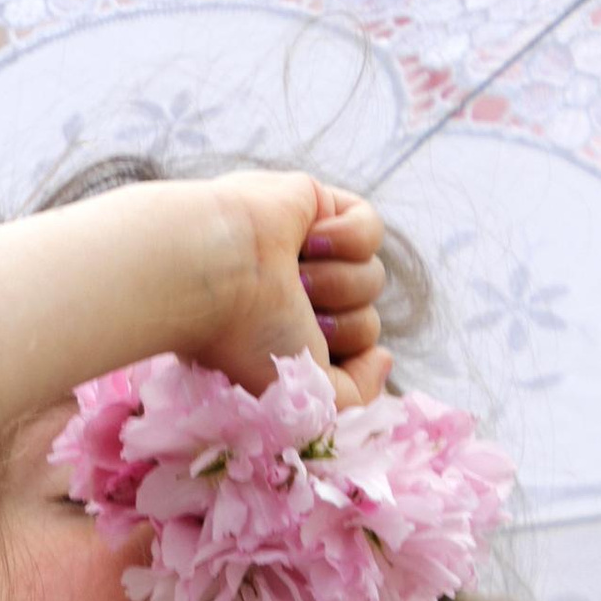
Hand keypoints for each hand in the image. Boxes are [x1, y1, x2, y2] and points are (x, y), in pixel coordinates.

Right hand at [200, 173, 391, 408]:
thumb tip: (384, 357)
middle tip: (291, 308)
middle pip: (364, 319)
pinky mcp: (313, 204)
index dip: (339, 358)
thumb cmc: (248, 337)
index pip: (348, 354)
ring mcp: (303, 251)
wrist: (215, 273)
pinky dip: (348, 238)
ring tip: (292, 274)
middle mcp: (292, 298)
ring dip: (339, 284)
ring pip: (370, 278)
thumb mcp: (308, 397)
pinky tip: (307, 238)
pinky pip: (369, 226)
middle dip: (339, 324)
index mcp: (283, 340)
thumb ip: (357, 395)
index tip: (297, 353)